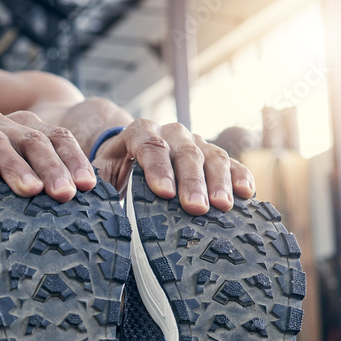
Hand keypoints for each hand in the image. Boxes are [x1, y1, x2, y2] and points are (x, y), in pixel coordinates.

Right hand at [0, 110, 96, 204]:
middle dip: (51, 167)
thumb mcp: (15, 178)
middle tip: (64, 193)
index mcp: (24, 128)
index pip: (57, 137)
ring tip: (31, 190)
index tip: (87, 186)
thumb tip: (81, 206)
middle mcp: (1, 124)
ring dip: (17, 166)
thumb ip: (42, 182)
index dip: (74, 159)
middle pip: (32, 139)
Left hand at [93, 120, 255, 214]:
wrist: (130, 155)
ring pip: (210, 155)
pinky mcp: (211, 155)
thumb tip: (94, 199)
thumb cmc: (113, 170)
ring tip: (222, 206)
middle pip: (184, 152)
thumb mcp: (100, 173)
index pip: (150, 145)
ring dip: (218, 182)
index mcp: (138, 132)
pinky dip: (239, 176)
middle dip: (191, 181)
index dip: (158, 168)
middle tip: (196, 208)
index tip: (164, 193)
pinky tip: (246, 193)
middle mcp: (170, 132)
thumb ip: (99, 181)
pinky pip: (230, 163)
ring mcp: (194, 142)